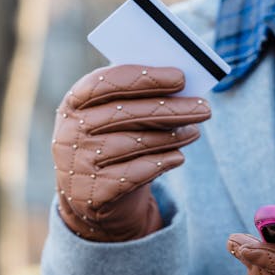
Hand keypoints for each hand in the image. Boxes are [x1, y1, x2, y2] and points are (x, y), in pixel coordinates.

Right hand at [52, 64, 210, 241]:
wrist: (90, 198)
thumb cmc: (109, 145)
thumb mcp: (112, 119)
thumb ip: (135, 99)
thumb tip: (179, 87)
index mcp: (72, 104)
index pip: (105, 82)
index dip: (144, 77)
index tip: (181, 77)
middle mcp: (70, 132)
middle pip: (125, 113)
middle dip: (169, 109)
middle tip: (204, 108)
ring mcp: (78, 164)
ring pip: (133, 143)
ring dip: (171, 137)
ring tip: (194, 131)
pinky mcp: (92, 193)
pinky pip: (135, 174)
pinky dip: (161, 163)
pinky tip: (179, 157)